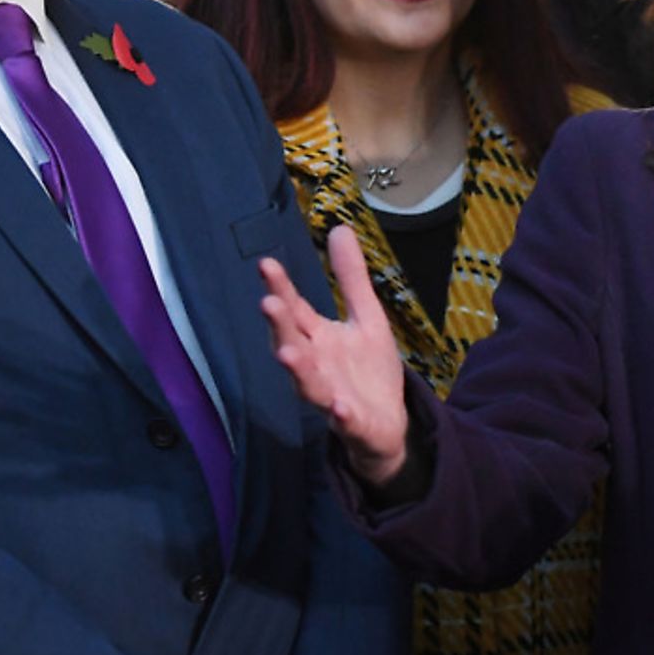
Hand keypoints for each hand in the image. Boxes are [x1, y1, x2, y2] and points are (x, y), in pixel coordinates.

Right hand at [260, 225, 409, 485]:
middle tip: (269, 303)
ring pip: (308, 384)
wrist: (387, 426)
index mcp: (317, 339)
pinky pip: (343, 421)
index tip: (266, 264)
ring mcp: (330, 397)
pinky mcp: (353, 423)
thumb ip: (350, 278)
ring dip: (298, 370)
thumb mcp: (366, 317)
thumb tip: (339, 228)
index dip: (280, 289)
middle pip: (291, 344)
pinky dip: (340, 414)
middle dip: (280, 326)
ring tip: (288, 354)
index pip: (294, 311)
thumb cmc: (367, 370)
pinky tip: (339, 408)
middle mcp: (316, 366)